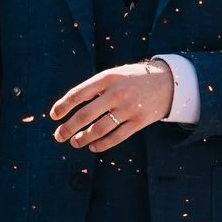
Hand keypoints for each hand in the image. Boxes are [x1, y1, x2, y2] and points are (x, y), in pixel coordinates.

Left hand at [51, 60, 174, 151]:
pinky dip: (101, 144)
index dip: (63, 106)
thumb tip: (71, 107)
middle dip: (69, 127)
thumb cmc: (134, 79)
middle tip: (58, 136)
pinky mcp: (138, 121)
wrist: (168, 82)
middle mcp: (117, 93)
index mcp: (107, 78)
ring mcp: (128, 108)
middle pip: (86, 115)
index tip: (53, 116)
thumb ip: (95, 88)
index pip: (78, 94)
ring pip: (99, 129)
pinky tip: (92, 146)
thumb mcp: (114, 75)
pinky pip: (116, 137)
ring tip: (74, 142)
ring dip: (83, 138)